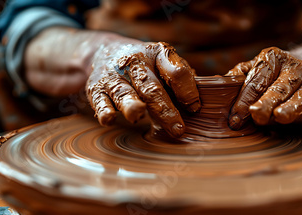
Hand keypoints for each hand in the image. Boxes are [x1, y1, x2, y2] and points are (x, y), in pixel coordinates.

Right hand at [86, 41, 200, 136]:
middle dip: (165, 108)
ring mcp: (114, 75)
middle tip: (178, 128)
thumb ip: (182, 80)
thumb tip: (205, 101)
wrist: (105, 52)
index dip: (187, 89)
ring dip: (132, 105)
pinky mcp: (96, 88)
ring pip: (124, 92)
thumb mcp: (165, 64)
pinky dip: (104, 109)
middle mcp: (135, 62)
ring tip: (139, 117)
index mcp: (158, 54)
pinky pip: (100, 100)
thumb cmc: (146, 66)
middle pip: (152, 87)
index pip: (176, 71)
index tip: (195, 107)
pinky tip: (109, 118)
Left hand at [226, 47, 301, 128]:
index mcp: (272, 58)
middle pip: (278, 87)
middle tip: (257, 115)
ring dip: (291, 107)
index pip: (257, 79)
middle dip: (267, 102)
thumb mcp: (253, 68)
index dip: (245, 98)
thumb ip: (237, 76)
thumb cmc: (270, 73)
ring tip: (280, 117)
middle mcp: (294, 66)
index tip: (235, 117)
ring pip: (301, 95)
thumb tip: (217, 84)